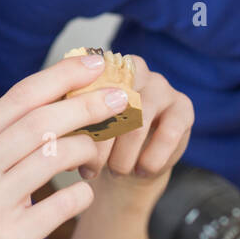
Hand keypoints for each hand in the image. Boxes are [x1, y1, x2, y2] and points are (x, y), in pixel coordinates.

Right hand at [0, 53, 132, 238]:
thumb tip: (55, 98)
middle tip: (123, 99)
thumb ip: (0, 140)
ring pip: (56, 156)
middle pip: (42, 121)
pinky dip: (84, 196)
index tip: (97, 63)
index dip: (63, 74)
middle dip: (89, 104)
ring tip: (99, 159)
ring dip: (90, 151)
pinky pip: (63, 206)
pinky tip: (83, 196)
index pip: (20, 96)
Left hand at [77, 54, 193, 203]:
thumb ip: (66, 122)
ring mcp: (161, 86)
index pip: (89, 82)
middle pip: (113, 102)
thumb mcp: (76, 131)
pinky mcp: (183, 107)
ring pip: (139, 121)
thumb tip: (56, 134)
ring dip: (124, 155)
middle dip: (99, 143)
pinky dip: (151, 159)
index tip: (69, 148)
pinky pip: (169, 133)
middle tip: (89, 169)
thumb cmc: (97, 145)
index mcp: (103, 66)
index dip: (78, 118)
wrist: (127, 168)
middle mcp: (135, 69)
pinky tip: (141, 170)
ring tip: (116, 172)